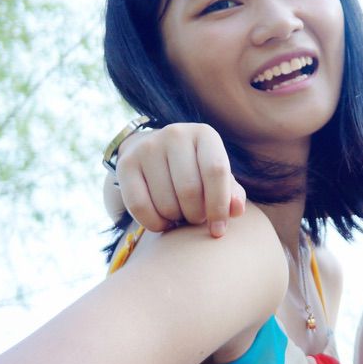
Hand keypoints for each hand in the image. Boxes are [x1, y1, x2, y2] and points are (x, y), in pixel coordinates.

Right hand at [115, 123, 245, 236]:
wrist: (155, 154)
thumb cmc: (195, 171)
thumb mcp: (215, 177)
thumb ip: (231, 194)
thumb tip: (236, 210)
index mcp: (204, 134)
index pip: (215, 171)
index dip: (219, 206)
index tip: (218, 230)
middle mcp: (175, 134)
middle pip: (190, 190)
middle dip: (196, 215)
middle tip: (195, 218)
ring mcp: (147, 147)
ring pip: (166, 202)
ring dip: (176, 220)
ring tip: (179, 214)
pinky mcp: (126, 164)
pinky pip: (140, 207)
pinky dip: (154, 224)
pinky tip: (162, 222)